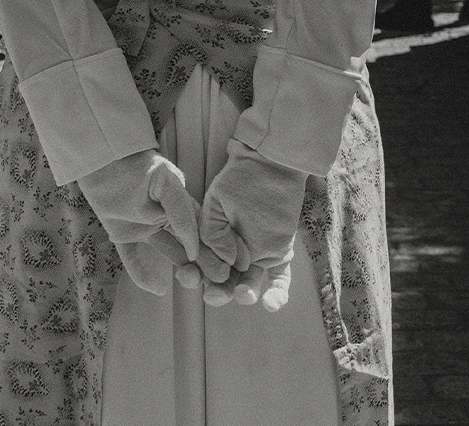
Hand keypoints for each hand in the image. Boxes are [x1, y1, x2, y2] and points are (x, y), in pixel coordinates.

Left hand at [77, 150, 228, 295]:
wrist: (103, 159)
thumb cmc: (138, 165)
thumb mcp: (166, 182)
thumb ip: (181, 211)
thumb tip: (194, 245)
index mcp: (180, 204)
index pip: (203, 229)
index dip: (218, 246)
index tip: (234, 264)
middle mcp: (165, 218)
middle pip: (189, 244)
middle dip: (205, 263)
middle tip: (220, 281)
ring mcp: (144, 228)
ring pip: (167, 252)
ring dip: (182, 269)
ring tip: (196, 284)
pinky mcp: (122, 235)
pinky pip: (133, 258)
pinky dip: (143, 274)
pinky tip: (157, 289)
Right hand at [198, 139, 306, 310]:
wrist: (270, 165)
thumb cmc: (239, 179)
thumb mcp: (215, 202)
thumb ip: (212, 232)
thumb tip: (224, 260)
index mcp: (212, 243)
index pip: (199, 267)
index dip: (192, 276)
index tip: (189, 276)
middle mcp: (233, 255)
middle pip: (222, 282)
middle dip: (217, 292)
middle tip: (214, 293)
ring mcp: (257, 257)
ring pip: (248, 285)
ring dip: (244, 294)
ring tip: (243, 293)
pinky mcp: (279, 255)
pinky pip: (279, 280)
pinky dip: (277, 294)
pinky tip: (271, 303)